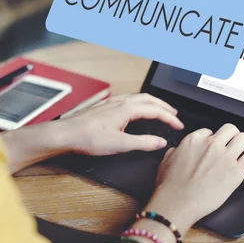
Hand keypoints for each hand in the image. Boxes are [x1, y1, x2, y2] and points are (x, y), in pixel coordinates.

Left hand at [58, 93, 183, 155]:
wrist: (65, 134)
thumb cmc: (87, 138)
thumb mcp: (120, 144)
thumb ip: (143, 143)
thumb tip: (160, 142)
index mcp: (127, 109)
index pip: (155, 110)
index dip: (169, 118)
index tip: (178, 126)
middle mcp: (120, 102)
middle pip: (149, 99)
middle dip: (164, 106)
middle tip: (174, 115)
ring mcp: (111, 102)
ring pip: (138, 97)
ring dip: (152, 103)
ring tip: (159, 109)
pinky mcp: (104, 107)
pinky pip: (127, 99)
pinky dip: (139, 103)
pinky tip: (135, 109)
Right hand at [143, 124, 243, 235]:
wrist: (178, 202)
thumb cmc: (170, 186)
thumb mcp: (166, 161)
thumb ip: (175, 151)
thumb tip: (178, 151)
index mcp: (194, 140)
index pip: (209, 131)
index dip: (212, 140)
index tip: (213, 148)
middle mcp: (211, 144)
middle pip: (231, 129)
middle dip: (232, 137)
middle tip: (232, 146)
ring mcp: (225, 157)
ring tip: (242, 153)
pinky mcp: (236, 172)